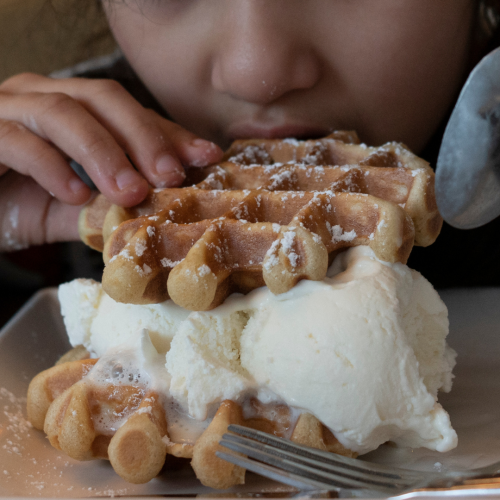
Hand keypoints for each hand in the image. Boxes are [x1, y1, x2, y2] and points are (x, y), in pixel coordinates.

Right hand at [0, 73, 222, 250]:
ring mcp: (10, 107)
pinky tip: (74, 194)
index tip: (206, 156)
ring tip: (130, 191)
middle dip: (143, 136)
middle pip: (103, 97)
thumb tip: (164, 210)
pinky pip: (16, 138)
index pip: (131, 113)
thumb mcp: (77, 207)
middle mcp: (44, 96)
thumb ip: (112, 204)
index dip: (170, 133)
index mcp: (76, 109)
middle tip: (171, 176)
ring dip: (103, 152)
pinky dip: (50, 165)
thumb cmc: (19, 202)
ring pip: (62, 110)